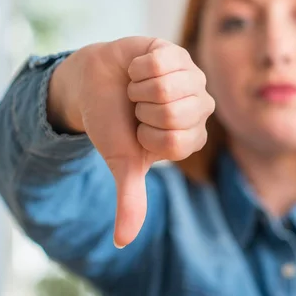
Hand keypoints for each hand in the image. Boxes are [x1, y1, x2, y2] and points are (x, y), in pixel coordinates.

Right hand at [48, 37, 214, 247]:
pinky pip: (158, 63)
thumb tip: (123, 242)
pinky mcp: (178, 52)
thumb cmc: (113, 124)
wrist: (95, 86)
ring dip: (138, 88)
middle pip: (171, 112)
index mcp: (191, 138)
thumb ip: (130, 199)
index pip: (175, 141)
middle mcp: (200, 108)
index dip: (146, 135)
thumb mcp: (121, 163)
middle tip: (138, 107)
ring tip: (137, 89)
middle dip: (141, 110)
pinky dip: (136, 67)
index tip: (140, 130)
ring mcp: (192, 77)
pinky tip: (137, 70)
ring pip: (166, 86)